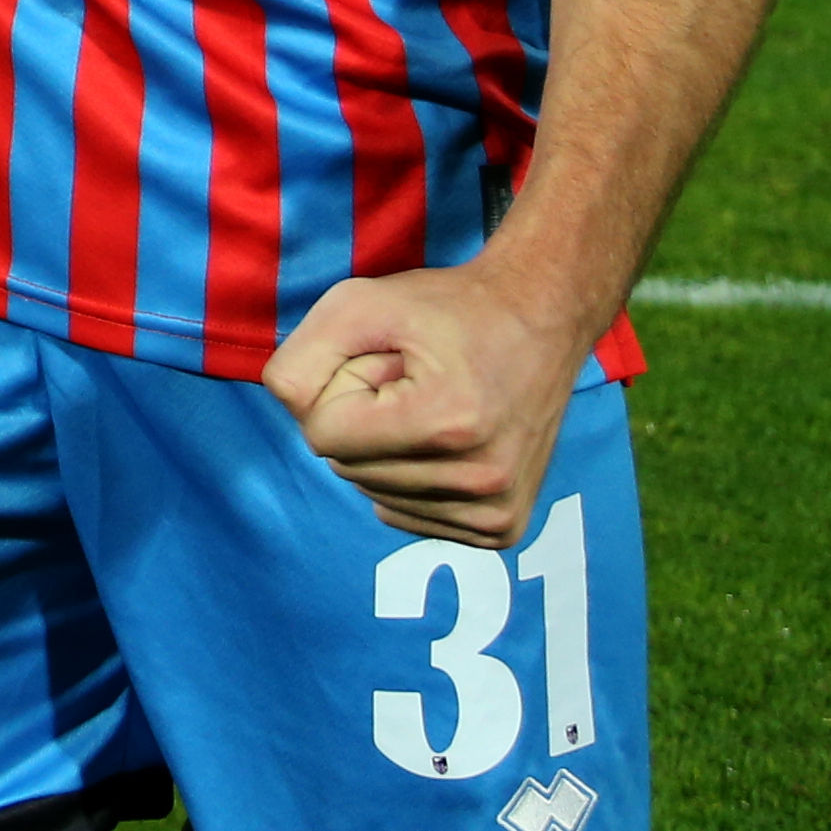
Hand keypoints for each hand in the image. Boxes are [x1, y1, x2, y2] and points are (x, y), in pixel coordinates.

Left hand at [261, 260, 595, 545]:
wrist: (540, 319)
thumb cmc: (445, 308)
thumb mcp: (356, 303)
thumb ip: (300, 359)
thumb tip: (290, 414)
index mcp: (446, 423)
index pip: (323, 435)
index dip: (340, 388)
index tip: (383, 362)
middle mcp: (479, 480)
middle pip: (347, 468)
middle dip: (360, 420)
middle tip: (411, 381)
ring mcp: (496, 510)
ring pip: (373, 493)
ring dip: (384, 448)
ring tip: (432, 405)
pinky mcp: (503, 527)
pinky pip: (406, 514)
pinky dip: (406, 479)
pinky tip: (443, 440)